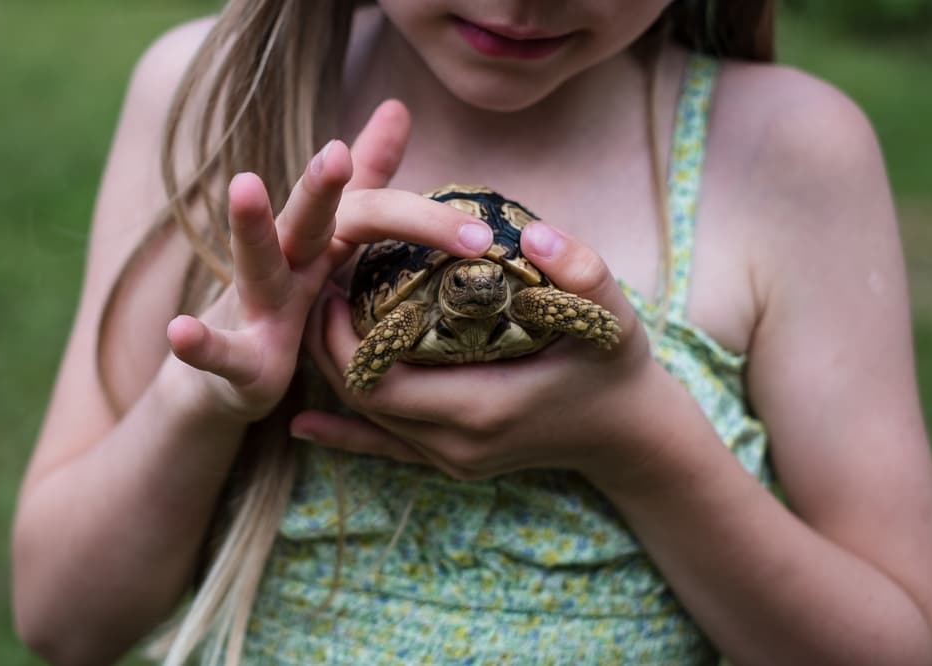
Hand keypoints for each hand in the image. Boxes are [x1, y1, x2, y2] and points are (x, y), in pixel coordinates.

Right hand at [165, 101, 493, 421]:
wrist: (230, 372)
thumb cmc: (290, 301)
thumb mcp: (334, 242)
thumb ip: (370, 183)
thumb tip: (398, 108)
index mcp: (322, 240)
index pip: (374, 212)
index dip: (424, 220)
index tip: (481, 236)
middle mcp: (287, 260)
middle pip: (308, 217)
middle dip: (321, 184)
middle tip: (338, 153)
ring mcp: (256, 302)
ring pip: (254, 261)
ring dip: (250, 226)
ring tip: (245, 183)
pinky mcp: (237, 356)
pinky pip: (219, 350)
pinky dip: (199, 342)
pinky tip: (179, 331)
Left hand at [295, 222, 658, 479]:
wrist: (627, 432)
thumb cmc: (615, 368)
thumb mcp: (612, 316)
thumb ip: (582, 273)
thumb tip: (533, 235)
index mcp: (483, 407)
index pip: (377, 381)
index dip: (339, 338)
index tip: (332, 284)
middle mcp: (457, 445)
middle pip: (362, 400)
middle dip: (328, 347)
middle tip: (322, 289)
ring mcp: (452, 461)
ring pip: (370, 419)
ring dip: (340, 371)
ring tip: (324, 317)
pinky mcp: (452, 463)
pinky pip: (385, 449)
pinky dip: (345, 433)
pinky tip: (304, 424)